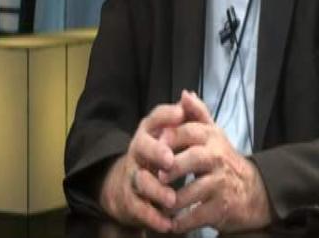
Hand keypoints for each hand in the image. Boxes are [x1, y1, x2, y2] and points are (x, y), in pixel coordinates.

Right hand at [98, 103, 184, 231]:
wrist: (129, 185)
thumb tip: (190, 94)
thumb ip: (188, 116)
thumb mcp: (174, 134)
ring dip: (156, 190)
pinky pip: (139, 208)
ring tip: (172, 200)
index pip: (155, 117)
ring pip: (141, 180)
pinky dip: (153, 217)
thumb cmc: (160, 153)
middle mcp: (138, 150)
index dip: (166, 115)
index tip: (179, 113)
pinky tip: (167, 223)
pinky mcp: (130, 199)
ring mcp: (133, 174)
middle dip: (156, 152)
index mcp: (150, 131)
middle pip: (142, 147)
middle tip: (170, 159)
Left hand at [159, 90, 271, 232]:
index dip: (170, 136)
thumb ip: (197, 113)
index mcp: (212, 137)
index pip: (189, 131)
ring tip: (158, 203)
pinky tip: (171, 223)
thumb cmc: (222, 158)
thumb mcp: (213, 132)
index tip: (155, 143)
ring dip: (172, 200)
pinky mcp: (221, 208)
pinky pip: (197, 216)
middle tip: (156, 176)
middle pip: (192, 159)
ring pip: (193, 191)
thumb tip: (185, 93)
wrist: (251, 190)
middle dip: (172, 168)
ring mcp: (221, 183)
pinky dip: (182, 222)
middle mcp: (218, 158)